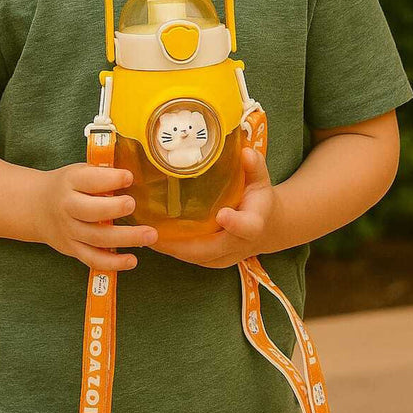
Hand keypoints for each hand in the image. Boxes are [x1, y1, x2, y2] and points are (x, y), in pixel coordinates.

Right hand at [40, 162, 158, 271]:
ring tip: (150, 235)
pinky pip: (93, 259)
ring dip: (125, 238)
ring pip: (97, 238)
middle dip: (115, 209)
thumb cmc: (69, 186)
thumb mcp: (80, 172)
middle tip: (133, 204)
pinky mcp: (73, 249)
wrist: (36, 207)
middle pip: (90, 211)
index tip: (129, 177)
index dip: (111, 179)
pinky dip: (113, 263)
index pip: (90, 180)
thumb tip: (136, 176)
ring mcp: (69, 231)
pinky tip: (132, 260)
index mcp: (71, 182)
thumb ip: (103, 174)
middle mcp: (67, 207)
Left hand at [150, 146, 276, 268]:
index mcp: (255, 223)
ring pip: (198, 257)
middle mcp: (240, 244)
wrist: (266, 228)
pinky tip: (154, 237)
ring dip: (172, 249)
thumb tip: (246, 152)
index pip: (247, 226)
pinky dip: (173, 249)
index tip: (222, 214)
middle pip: (212, 249)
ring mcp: (226, 256)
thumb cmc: (259, 199)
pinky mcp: (214, 260)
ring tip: (147, 234)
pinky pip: (192, 257)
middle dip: (184, 244)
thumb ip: (254, 167)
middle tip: (157, 233)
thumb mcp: (260, 180)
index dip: (235, 224)